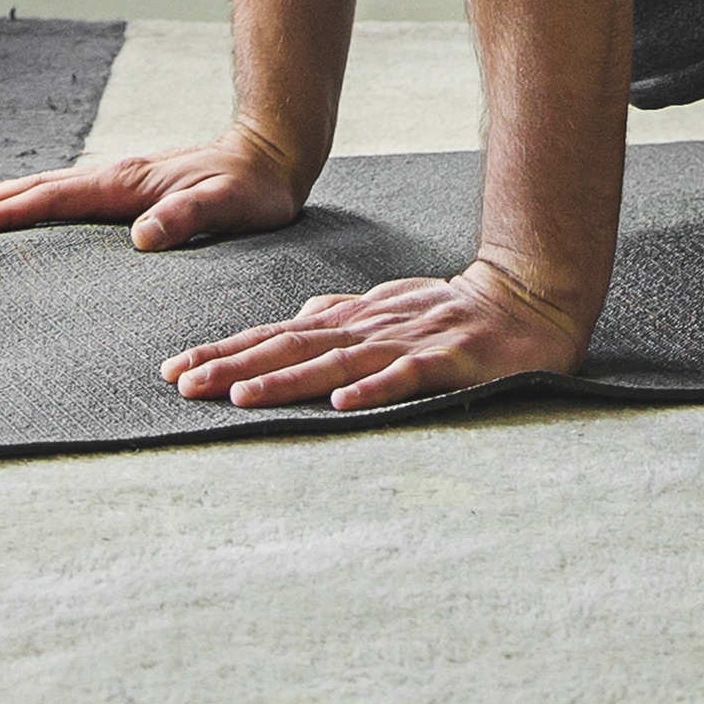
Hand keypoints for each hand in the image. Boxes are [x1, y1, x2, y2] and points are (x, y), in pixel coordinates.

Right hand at [0, 129, 308, 251]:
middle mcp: (115, 178)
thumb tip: (142, 237)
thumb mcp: (228, 206)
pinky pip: (66, 197)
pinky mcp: (128, 189)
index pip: (54, 200)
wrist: (272, 155)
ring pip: (47, 189)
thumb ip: (187, 217)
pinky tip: (24, 212)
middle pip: (37, 189)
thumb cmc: (254, 189)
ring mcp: (119, 181)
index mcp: (127, 184)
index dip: (7, 213)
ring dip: (2, 199)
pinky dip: (33, 202)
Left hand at [163, 253, 587, 413]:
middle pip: (291, 346)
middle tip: (182, 386)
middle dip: (233, 366)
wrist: (528, 298)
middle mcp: (368, 327)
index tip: (176, 370)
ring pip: (335, 362)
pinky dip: (372, 389)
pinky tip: (341, 404)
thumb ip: (341, 315)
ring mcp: (406, 342)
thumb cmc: (453, 311)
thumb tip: (294, 318)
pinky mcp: (445, 360)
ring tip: (240, 397)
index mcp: (351, 319)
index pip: (276, 334)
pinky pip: (404, 377)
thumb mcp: (387, 306)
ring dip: (285, 379)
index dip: (226, 351)